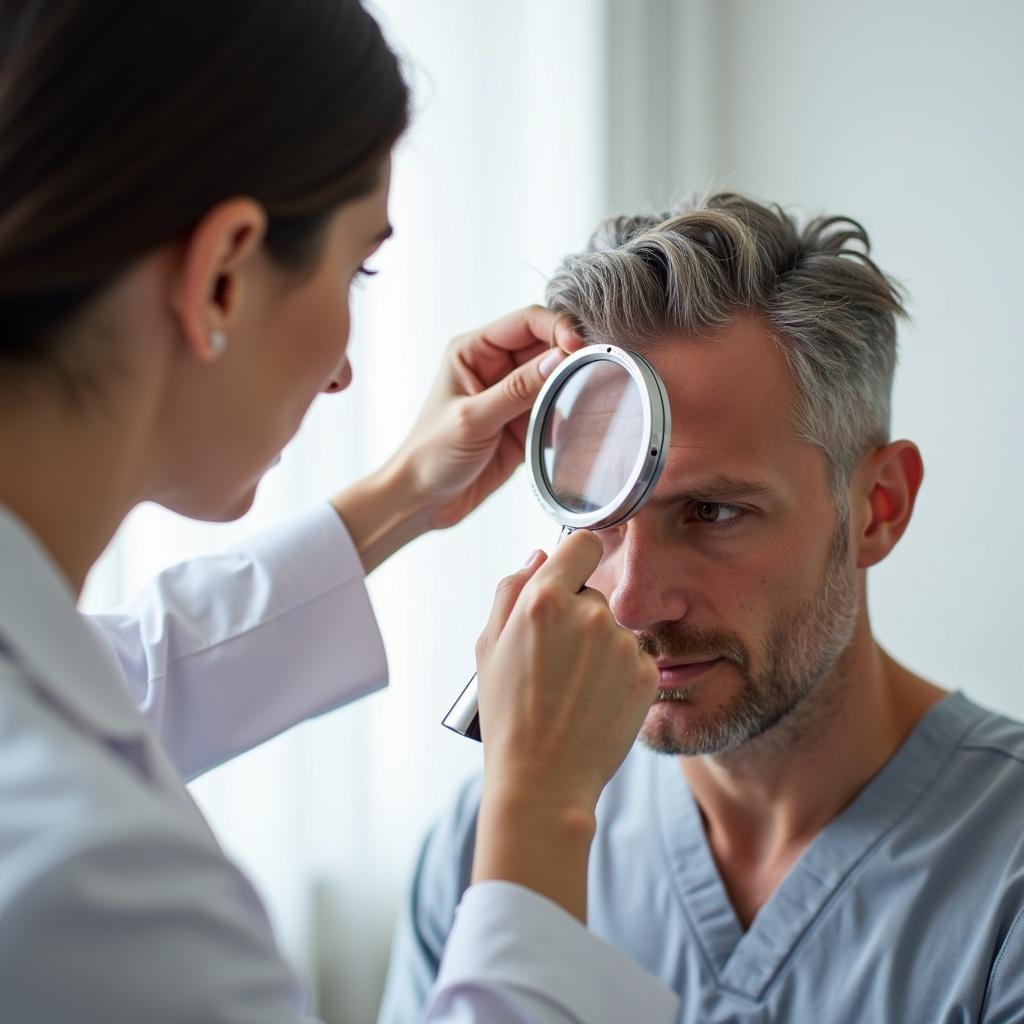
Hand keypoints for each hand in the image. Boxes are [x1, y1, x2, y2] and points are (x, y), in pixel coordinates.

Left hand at [390, 305, 582, 529]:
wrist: (423, 501)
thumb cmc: (430, 455)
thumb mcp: (473, 419)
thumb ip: (517, 389)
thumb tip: (559, 358)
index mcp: (474, 351)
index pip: (526, 322)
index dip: (557, 327)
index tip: (579, 347)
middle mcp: (495, 368)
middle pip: (545, 347)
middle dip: (570, 357)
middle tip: (594, 372)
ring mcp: (511, 397)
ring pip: (555, 379)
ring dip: (571, 387)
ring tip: (587, 399)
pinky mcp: (523, 425)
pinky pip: (555, 410)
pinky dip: (567, 416)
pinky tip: (572, 426)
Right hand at [471, 532, 659, 920]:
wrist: (544, 780)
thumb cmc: (508, 714)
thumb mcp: (488, 646)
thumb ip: (511, 589)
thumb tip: (541, 556)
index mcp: (545, 600)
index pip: (583, 543)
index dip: (575, 559)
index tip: (571, 577)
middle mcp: (590, 614)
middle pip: (595, 593)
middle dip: (578, 616)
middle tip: (556, 660)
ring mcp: (623, 644)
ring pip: (615, 628)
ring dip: (600, 648)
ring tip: (574, 688)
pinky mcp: (647, 673)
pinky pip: (636, 657)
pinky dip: (620, 674)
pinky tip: (596, 701)